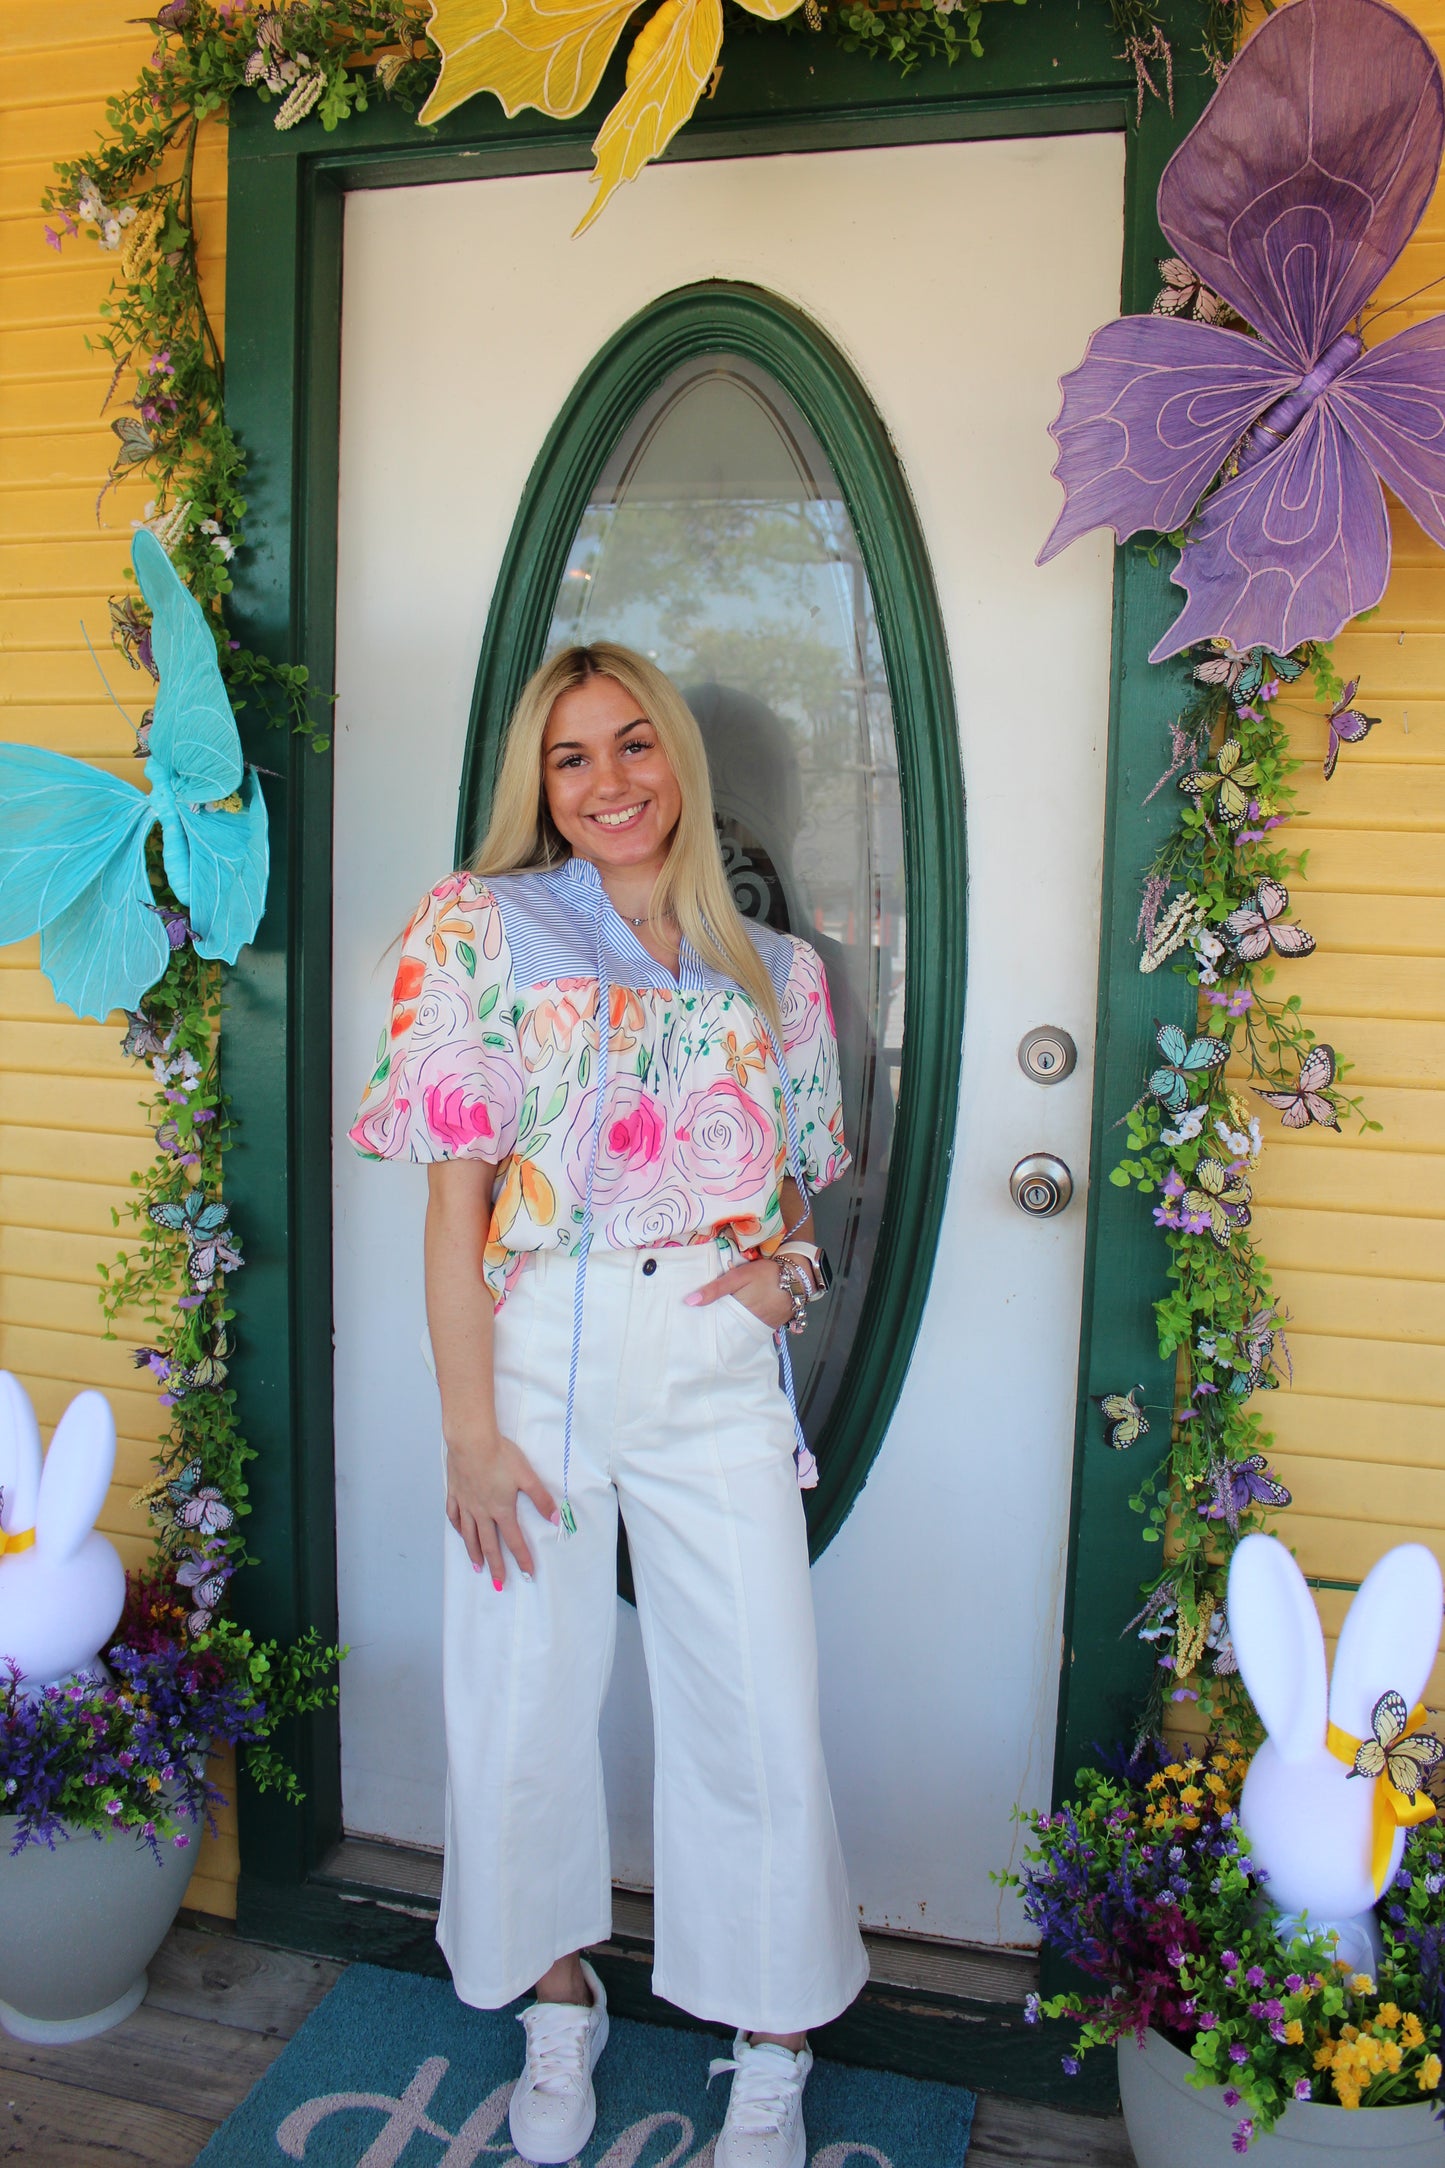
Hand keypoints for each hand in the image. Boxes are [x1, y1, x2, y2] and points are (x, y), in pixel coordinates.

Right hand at [445, 1427, 557, 1588]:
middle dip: (496, 1566)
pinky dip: (458, 1529)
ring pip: (469, 1535)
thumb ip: (541, 1498)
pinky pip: (454, 1516)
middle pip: (489, 1545)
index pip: (514, 1541)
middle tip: (498, 1584)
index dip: (522, 1559)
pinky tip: (461, 1533)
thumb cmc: (500, 1455)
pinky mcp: (454, 1493)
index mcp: (501, 1509)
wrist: (471, 1441)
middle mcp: (482, 1511)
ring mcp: (466, 1503)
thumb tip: (555, 1518)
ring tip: (477, 1567)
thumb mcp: (526, 1476)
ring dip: (474, 1553)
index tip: (526, 1575)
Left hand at [684, 1257, 791, 1330]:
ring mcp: (761, 1328)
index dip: (704, 1320)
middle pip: (726, 1329)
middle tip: (702, 1320)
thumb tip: (689, 1302)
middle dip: (716, 1325)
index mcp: (738, 1313)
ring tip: (718, 1319)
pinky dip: (744, 1325)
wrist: (798, 1277)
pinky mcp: (770, 1326)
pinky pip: (752, 1329)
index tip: (693, 1319)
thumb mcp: (738, 1276)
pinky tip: (737, 1319)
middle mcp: (748, 1325)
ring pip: (739, 1330)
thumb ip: (715, 1289)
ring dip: (730, 1326)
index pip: (715, 1322)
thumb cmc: (766, 1274)